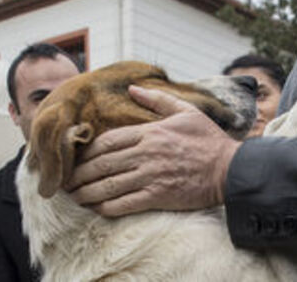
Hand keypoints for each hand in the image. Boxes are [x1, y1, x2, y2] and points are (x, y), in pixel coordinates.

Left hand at [66, 85, 241, 216]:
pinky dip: (105, 207)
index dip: (87, 152)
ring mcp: (151, 176)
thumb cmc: (208, 140)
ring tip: (74, 196)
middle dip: (80, 174)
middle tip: (66, 181)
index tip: (75, 158)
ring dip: (87, 192)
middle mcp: (146, 153)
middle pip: (102, 164)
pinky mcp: (158, 197)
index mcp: (150, 132)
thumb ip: (157, 99)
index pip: (107, 141)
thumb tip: (133, 88)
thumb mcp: (185, 111)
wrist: (231, 170)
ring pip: (108, 185)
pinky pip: (124, 204)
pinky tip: (95, 208)